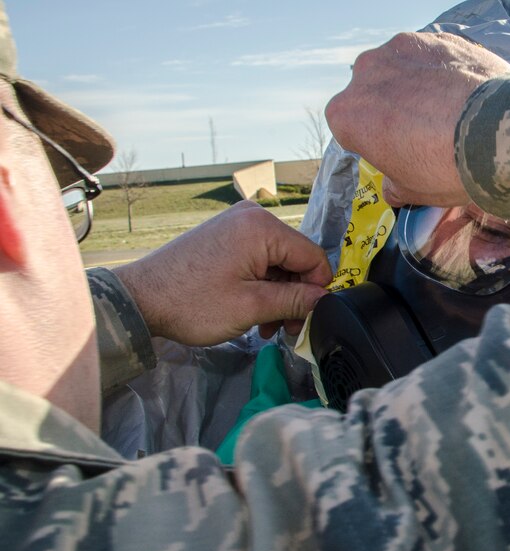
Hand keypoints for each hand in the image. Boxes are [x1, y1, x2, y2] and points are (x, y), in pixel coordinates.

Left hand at [113, 201, 331, 344]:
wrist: (140, 300)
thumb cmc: (190, 302)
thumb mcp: (251, 307)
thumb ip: (295, 301)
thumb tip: (324, 300)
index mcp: (261, 227)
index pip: (312, 255)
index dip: (317, 289)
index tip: (309, 318)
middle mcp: (251, 217)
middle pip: (295, 259)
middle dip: (295, 295)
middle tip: (286, 329)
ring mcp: (236, 225)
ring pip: (278, 263)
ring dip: (278, 295)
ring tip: (266, 326)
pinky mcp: (226, 237)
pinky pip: (259, 260)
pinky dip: (261, 286)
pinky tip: (253, 312)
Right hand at [326, 32, 509, 207]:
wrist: (497, 133)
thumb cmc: (445, 167)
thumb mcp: (412, 192)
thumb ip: (394, 185)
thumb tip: (394, 186)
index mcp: (347, 114)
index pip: (350, 127)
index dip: (373, 140)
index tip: (395, 151)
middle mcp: (367, 72)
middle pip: (373, 92)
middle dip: (392, 108)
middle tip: (424, 132)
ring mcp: (402, 49)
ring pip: (403, 70)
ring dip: (417, 86)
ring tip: (448, 111)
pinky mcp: (438, 38)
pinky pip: (435, 58)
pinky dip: (445, 72)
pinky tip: (466, 94)